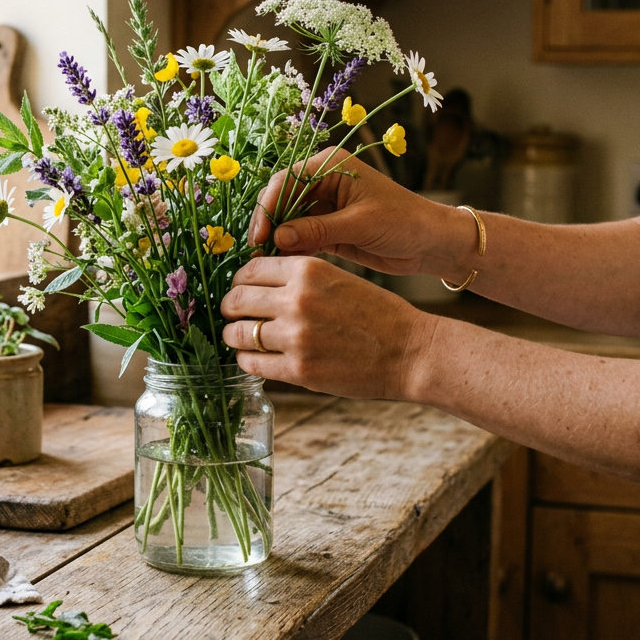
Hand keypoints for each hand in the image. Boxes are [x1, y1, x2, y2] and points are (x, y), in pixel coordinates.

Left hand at [219, 256, 432, 398]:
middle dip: (229, 309)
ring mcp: (296, 337)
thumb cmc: (376, 314)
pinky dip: (248, 361)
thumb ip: (297, 279)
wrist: (410, 351)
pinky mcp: (299, 370)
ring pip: (238, 333)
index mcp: (307, 270)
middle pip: (235, 300)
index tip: (241, 291)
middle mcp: (297, 300)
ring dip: (235, 336)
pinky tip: (257, 359)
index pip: (248, 269)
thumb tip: (254, 284)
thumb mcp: (336, 278)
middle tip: (234, 315)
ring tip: (244, 339)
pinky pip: (251, 363)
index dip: (239, 281)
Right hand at [250, 147, 471, 276]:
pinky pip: (298, 238)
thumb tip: (278, 237)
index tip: (260, 235)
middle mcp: (322, 182)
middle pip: (280, 200)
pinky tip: (280, 265)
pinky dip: (289, 251)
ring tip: (263, 263)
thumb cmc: (404, 222)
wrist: (431, 243)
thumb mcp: (361, 224)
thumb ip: (318, 229)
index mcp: (330, 166)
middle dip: (267, 224)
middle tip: (256, 252)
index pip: (286, 181)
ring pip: (286, 221)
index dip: (268, 207)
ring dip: (275, 240)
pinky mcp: (326, 230)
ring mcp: (323, 207)